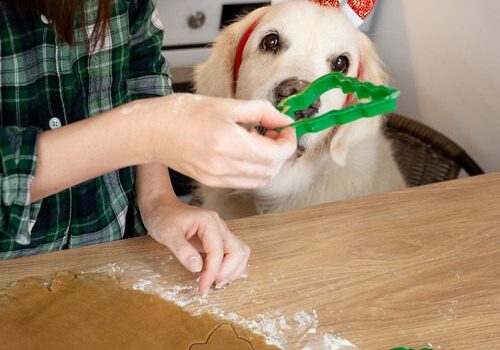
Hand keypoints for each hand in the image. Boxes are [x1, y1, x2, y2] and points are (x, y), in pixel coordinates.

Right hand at [140, 94, 296, 188]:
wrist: (153, 131)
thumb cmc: (185, 112)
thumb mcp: (226, 104)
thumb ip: (261, 111)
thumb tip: (284, 119)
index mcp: (229, 142)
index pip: (275, 154)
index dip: (288, 142)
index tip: (287, 128)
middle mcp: (224, 165)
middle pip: (271, 169)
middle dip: (281, 152)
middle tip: (276, 132)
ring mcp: (217, 177)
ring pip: (260, 180)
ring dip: (269, 163)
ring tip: (261, 142)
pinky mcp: (211, 182)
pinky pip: (244, 182)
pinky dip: (254, 170)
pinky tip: (246, 153)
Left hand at [141, 198, 249, 295]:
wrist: (162, 208)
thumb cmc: (163, 217)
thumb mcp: (167, 234)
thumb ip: (182, 250)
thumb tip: (197, 268)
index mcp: (209, 222)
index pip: (218, 251)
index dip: (212, 272)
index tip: (202, 287)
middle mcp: (219, 226)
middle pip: (238, 251)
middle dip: (228, 272)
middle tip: (211, 285)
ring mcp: (221, 232)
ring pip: (240, 253)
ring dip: (232, 271)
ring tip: (215, 282)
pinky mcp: (218, 240)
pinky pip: (233, 254)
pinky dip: (230, 267)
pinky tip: (219, 276)